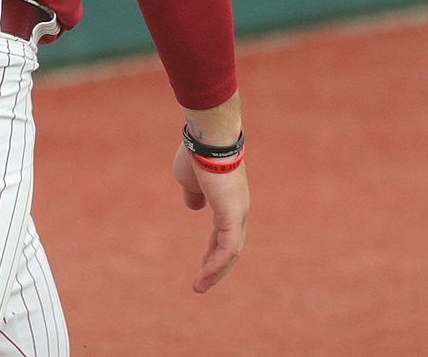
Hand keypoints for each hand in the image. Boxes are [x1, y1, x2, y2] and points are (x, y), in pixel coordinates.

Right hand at [171, 145, 249, 292]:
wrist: (206, 140)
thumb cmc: (196, 155)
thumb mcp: (189, 179)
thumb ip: (193, 195)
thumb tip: (194, 206)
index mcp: (228, 201)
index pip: (223, 233)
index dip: (213, 251)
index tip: (202, 265)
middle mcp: (238, 210)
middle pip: (231, 247)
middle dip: (215, 267)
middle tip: (201, 283)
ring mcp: (238, 213)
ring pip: (231, 251)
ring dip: (215, 271)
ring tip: (199, 286)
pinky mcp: (234, 216)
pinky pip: (229, 247)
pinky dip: (218, 263)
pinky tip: (206, 274)